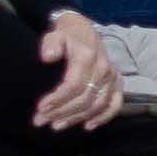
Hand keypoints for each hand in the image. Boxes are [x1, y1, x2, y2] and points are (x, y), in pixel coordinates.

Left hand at [35, 10, 123, 130]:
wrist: (84, 29)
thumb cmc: (66, 35)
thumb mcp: (55, 34)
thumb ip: (51, 44)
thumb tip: (48, 57)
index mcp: (87, 57)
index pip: (73, 85)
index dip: (58, 99)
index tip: (40, 108)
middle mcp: (103, 69)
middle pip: (84, 98)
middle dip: (61, 112)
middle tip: (40, 120)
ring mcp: (111, 77)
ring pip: (97, 104)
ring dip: (77, 118)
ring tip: (56, 126)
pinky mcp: (116, 82)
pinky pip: (115, 104)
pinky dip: (104, 117)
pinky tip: (88, 126)